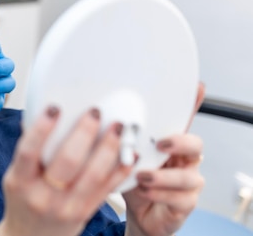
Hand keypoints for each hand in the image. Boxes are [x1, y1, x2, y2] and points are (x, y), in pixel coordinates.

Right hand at [0, 107, 132, 235]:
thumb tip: (44, 115)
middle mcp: (42, 196)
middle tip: (95, 112)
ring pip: (93, 174)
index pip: (29, 151)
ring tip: (117, 128)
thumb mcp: (16, 176)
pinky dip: (121, 169)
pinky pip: (107, 189)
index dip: (42, 128)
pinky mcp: (85, 213)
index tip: (55, 108)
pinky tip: (129, 154)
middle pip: (67, 160)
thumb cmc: (23, 200)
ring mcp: (66, 207)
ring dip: (108, 147)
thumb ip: (30, 151)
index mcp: (20, 182)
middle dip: (84, 132)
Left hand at [122, 84, 205, 235]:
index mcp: (170, 142)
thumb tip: (102, 116)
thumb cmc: (130, 178)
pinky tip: (144, 191)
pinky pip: (181, 198)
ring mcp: (188, 181)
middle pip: (195, 144)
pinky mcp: (186, 202)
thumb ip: (119, 138)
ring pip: (188, 176)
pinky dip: (159, 194)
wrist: (137, 211)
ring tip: (142, 176)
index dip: (194, 103)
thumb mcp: (122, 154)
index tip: (196, 87)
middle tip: (160, 144)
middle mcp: (184, 159)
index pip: (184, 119)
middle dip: (179, 142)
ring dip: (162, 176)